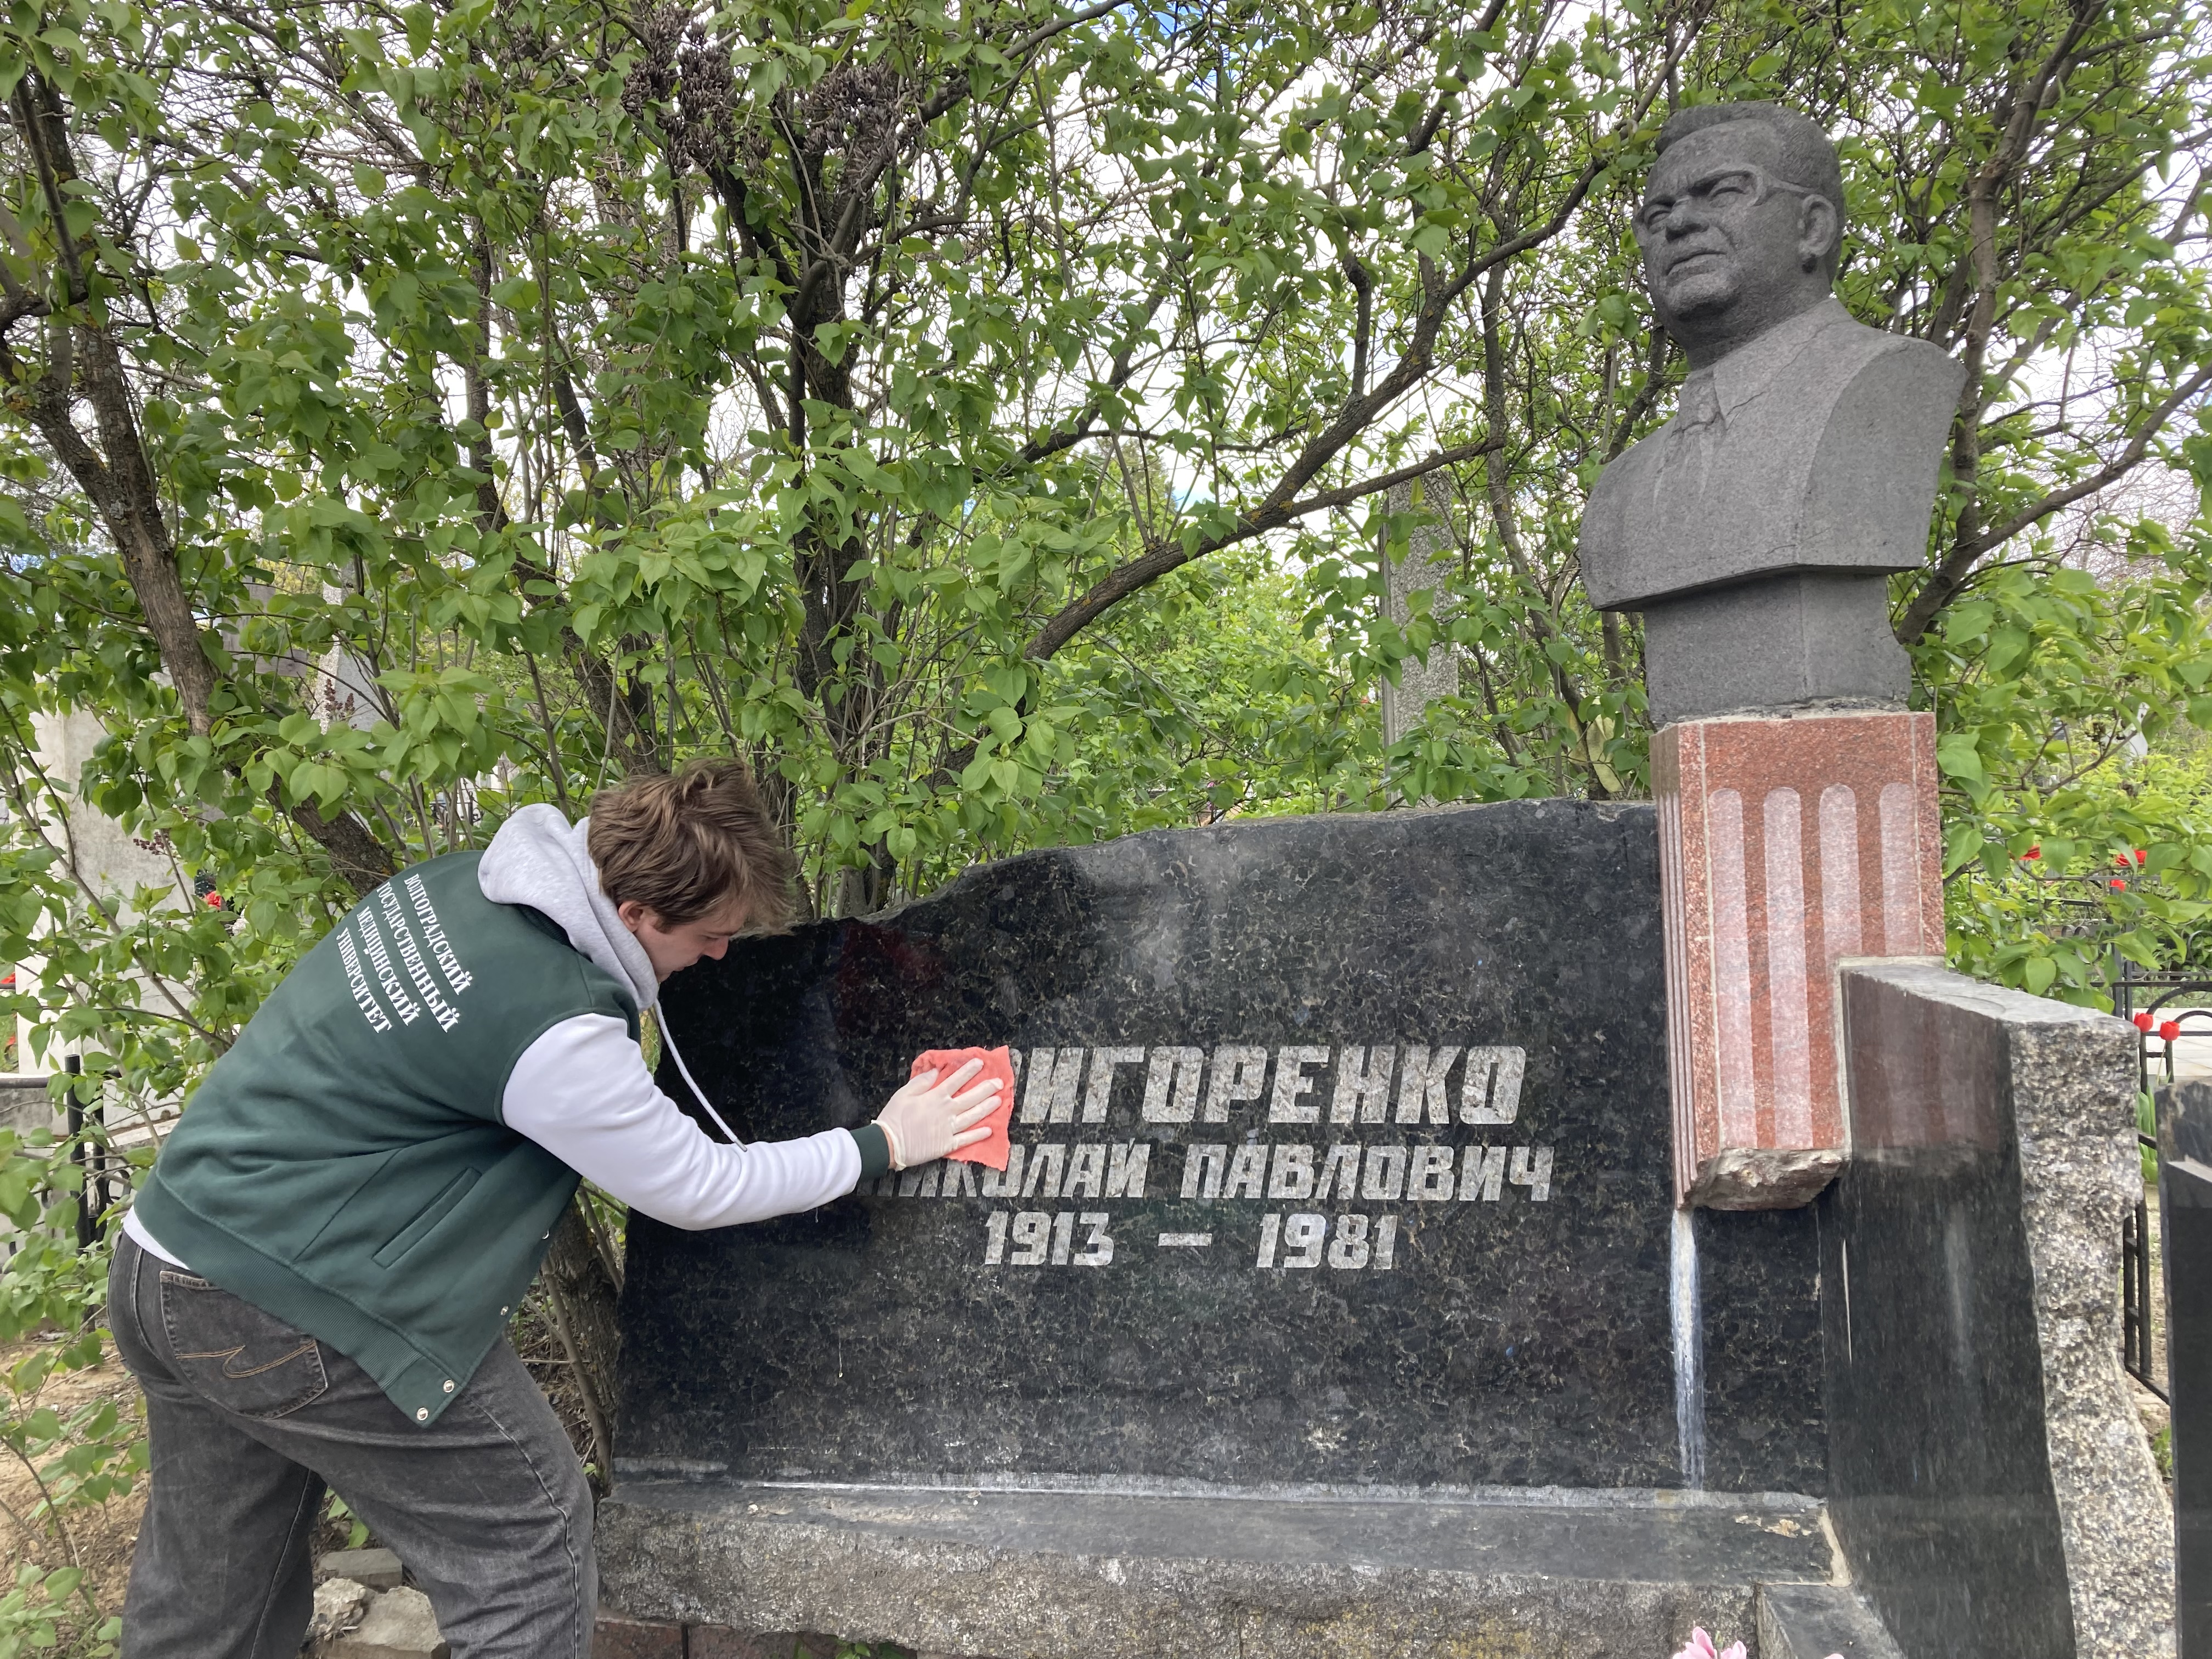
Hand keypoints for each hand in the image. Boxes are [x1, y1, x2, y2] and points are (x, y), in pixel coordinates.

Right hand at [875, 1058, 1000, 1168]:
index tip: (980, 1063)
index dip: (968, 1071)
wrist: (888, 1144)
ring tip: (999, 1101)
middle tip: (999, 1082)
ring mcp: (948, 1128)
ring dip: (987, 1108)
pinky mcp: (947, 1144)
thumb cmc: (894, 1117)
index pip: (955, 1081)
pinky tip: (989, 1130)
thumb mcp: (903, 1094)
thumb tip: (935, 1071)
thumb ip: (921, 1082)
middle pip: (970, 1098)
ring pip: (972, 1116)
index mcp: (935, 1097)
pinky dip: (978, 1134)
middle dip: (986, 1088)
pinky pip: (966, 1139)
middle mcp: (945, 1111)